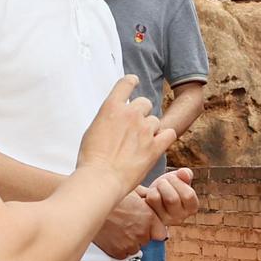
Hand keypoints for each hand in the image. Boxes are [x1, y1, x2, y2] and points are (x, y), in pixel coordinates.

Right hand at [77, 75, 174, 195]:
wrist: (100, 179)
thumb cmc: (90, 159)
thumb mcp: (93, 130)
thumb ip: (107, 119)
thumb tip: (114, 118)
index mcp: (111, 107)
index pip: (126, 83)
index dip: (132, 81)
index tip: (134, 81)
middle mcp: (130, 113)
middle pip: (145, 102)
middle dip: (141, 112)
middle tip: (134, 127)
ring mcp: (145, 129)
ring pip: (155, 121)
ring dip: (150, 129)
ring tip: (140, 145)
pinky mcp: (156, 145)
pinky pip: (169, 133)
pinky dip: (164, 138)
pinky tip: (157, 145)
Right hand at [93, 192, 159, 259]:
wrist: (90, 205)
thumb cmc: (110, 196)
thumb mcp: (132, 190)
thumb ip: (145, 196)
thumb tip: (149, 195)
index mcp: (149, 218)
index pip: (161, 234)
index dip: (154, 230)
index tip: (148, 227)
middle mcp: (142, 232)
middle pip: (146, 240)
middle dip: (139, 234)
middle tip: (126, 224)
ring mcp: (130, 244)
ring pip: (134, 248)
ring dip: (128, 242)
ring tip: (118, 229)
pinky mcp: (117, 251)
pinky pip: (122, 254)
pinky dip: (117, 248)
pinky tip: (112, 236)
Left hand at [134, 168, 197, 237]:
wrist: (156, 197)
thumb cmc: (171, 187)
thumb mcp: (180, 179)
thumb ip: (186, 174)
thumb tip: (183, 172)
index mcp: (192, 207)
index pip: (188, 195)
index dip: (179, 182)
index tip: (174, 177)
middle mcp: (180, 217)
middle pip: (171, 198)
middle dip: (165, 183)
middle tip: (163, 181)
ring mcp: (165, 220)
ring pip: (156, 198)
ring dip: (155, 187)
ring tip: (157, 187)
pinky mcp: (151, 219)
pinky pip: (146, 200)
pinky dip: (147, 192)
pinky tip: (150, 194)